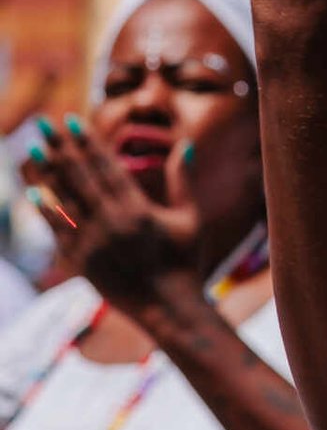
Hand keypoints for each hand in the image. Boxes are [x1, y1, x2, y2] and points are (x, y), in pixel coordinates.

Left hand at [20, 116, 203, 311]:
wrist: (169, 310)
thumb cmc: (185, 262)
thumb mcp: (190, 218)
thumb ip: (182, 180)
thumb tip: (185, 144)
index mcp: (137, 209)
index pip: (105, 166)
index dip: (87, 141)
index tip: (72, 119)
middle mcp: (111, 223)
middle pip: (79, 176)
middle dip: (60, 147)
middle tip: (43, 123)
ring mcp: (93, 244)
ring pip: (64, 200)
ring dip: (46, 173)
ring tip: (31, 149)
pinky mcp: (82, 264)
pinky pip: (58, 232)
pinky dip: (46, 211)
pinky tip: (33, 194)